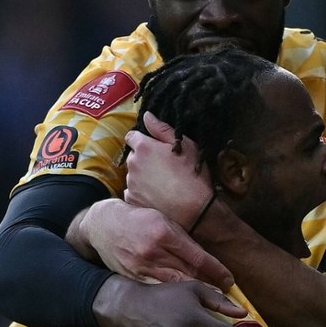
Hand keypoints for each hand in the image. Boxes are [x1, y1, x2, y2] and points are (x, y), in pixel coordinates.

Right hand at [70, 199, 232, 290]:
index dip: (216, 270)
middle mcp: (153, 251)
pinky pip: (157, 291)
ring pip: (173, 286)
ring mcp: (141, 267)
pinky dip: (172, 299)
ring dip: (194, 296)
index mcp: (164, 233)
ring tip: (211, 305)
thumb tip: (206, 259)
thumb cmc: (139, 220)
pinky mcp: (132, 278)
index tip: (230, 280)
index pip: (197, 256)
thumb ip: (183, 239)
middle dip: (209, 286)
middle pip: (187, 274)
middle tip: (225, 297)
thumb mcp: (164, 220)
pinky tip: (184, 307)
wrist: (104, 225)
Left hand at [124, 113, 213, 229]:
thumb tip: (147, 116)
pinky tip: (157, 196)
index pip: (132, 136)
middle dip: (143, 159)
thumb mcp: (185, 146)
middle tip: (163, 167)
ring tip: (162, 184)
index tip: (154, 148)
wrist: (195, 210)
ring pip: (133, 175)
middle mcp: (133, 163)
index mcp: (144, 147)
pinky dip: (141, 193)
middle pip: (133, 157)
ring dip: (142, 177)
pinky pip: (133, 193)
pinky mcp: (132, 200)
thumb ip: (162, 129)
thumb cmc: (193, 175)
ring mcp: (131, 183)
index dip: (142, 141)